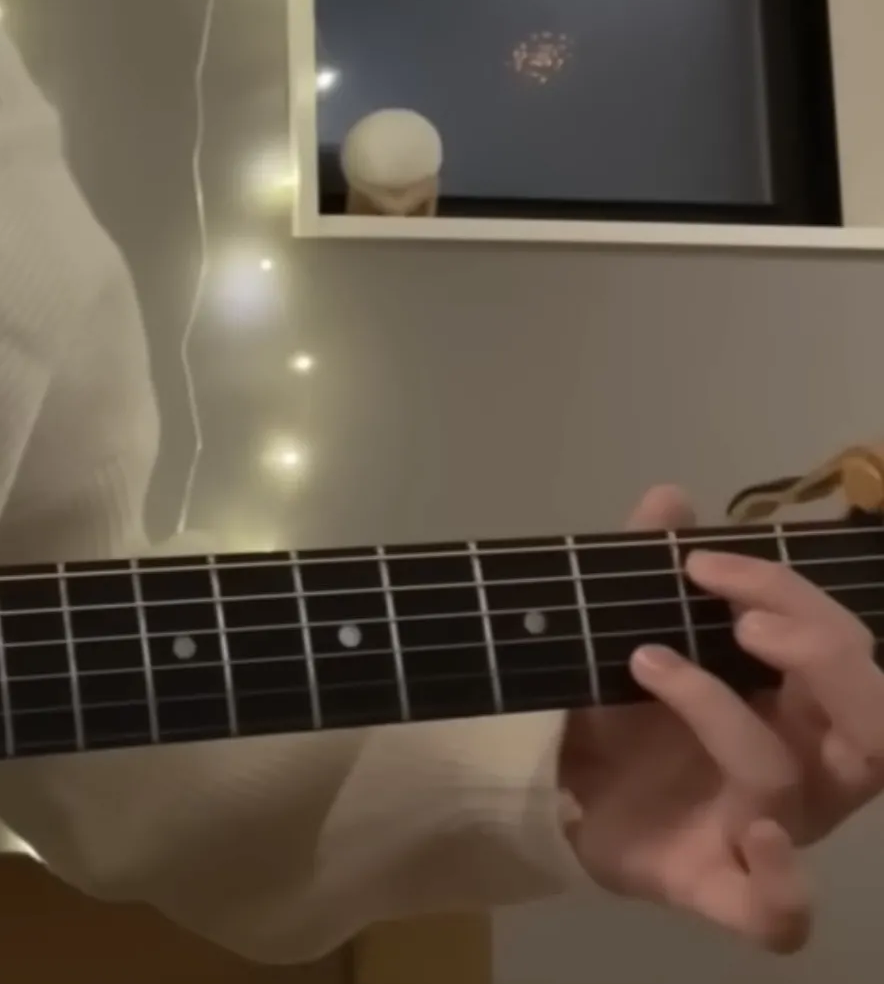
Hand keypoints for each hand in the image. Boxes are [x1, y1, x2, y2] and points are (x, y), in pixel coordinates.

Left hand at [560, 485, 883, 952]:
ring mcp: (771, 830)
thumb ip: (645, 564)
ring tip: (650, 662)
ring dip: (727, 714)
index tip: (698, 562)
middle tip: (738, 619)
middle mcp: (809, 768)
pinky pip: (781, 915)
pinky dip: (786, 887)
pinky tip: (753, 833)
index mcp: (804, 705)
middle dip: (822, 653)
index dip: (787, 592)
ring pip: (799, 782)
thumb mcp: (628, 634)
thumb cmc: (629, 718)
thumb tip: (668, 497)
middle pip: (872, 718)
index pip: (842, 642)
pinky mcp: (721, 887)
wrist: (559, 799)